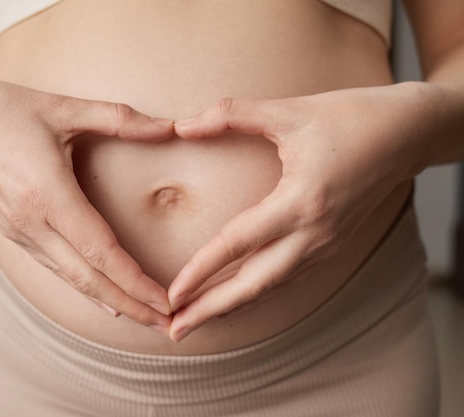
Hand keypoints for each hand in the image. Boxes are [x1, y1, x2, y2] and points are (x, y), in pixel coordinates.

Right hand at [0, 71, 173, 330]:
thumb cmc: (0, 109)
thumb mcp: (61, 107)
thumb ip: (118, 118)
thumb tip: (171, 127)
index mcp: (47, 195)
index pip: (101, 253)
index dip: (136, 282)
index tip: (167, 301)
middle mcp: (32, 224)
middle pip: (89, 279)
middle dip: (132, 306)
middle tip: (170, 326)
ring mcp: (19, 233)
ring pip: (71, 280)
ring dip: (112, 301)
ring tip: (146, 318)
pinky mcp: (13, 233)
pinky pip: (55, 269)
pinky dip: (84, 288)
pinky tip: (105, 298)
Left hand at [168, 84, 428, 340]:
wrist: (409, 133)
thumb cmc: (352, 117)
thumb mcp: (290, 111)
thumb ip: (232, 115)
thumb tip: (183, 126)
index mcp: (301, 202)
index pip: (238, 244)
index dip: (200, 271)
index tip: (173, 295)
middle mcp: (315, 234)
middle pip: (254, 285)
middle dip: (212, 310)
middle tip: (175, 330)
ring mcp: (327, 244)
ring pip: (272, 287)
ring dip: (233, 306)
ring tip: (198, 319)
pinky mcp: (332, 245)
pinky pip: (289, 278)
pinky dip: (258, 292)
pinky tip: (238, 296)